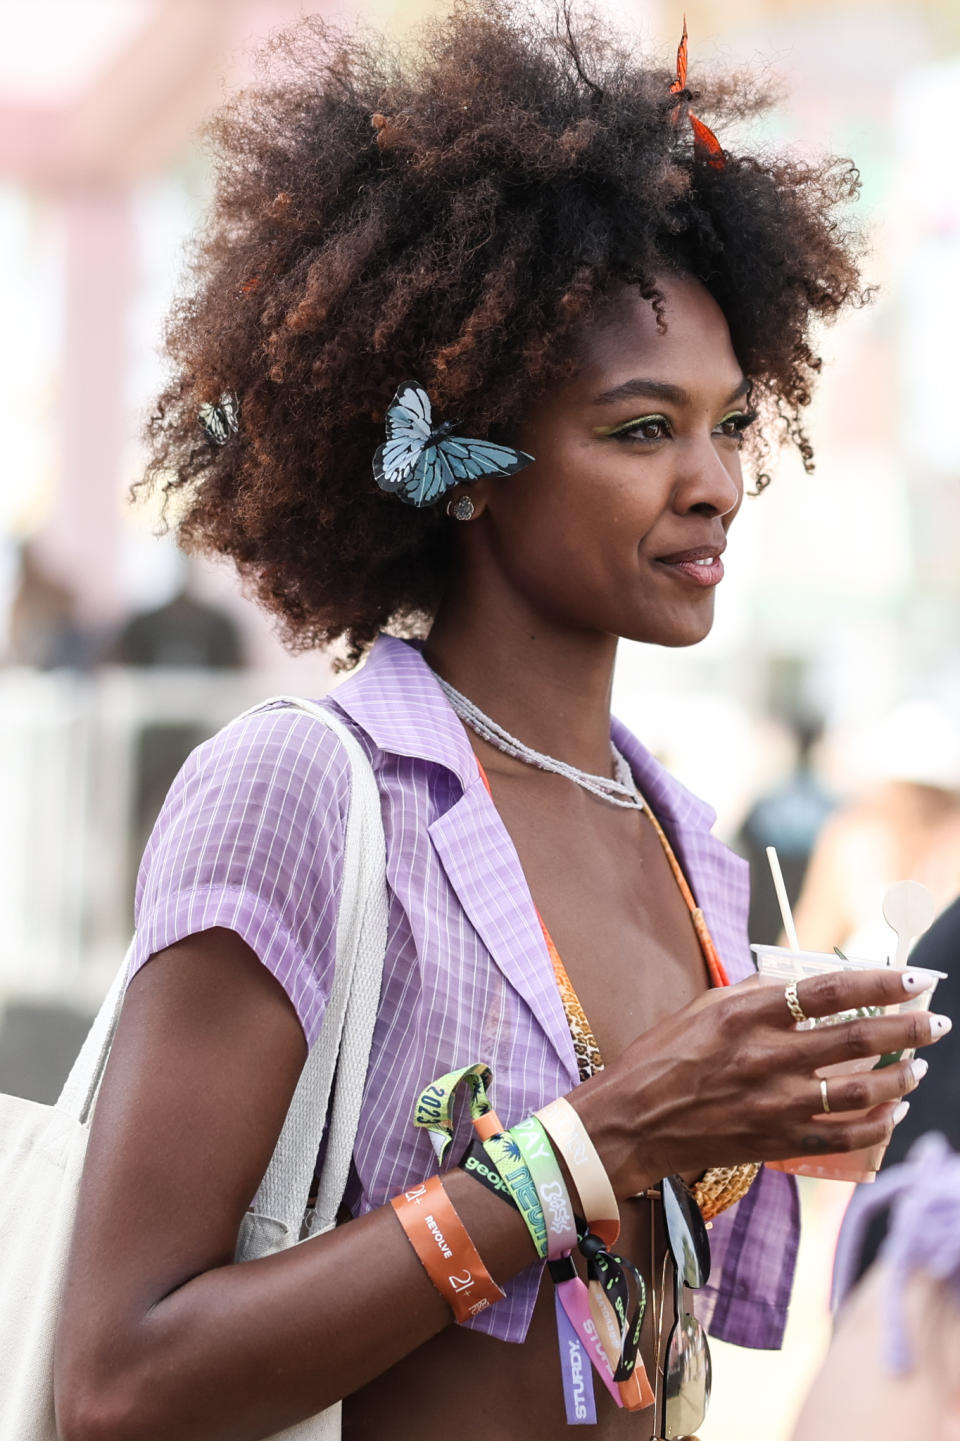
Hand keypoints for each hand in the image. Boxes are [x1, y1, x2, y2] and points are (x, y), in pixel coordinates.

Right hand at [568, 967, 948, 1197]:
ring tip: (918, 1066)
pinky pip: (842, 1136)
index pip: (828, 992)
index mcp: (747, 1014)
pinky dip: (877, 1124)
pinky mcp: (775, 1140)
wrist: (632, 1121)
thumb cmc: (662, 1058)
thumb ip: (753, 995)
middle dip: (907, 1029)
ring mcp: (773, 1103)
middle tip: (936, 1022)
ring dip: (900, 1078)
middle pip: (856, 1040)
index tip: (913, 978)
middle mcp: (765, 1056)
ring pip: (859, 1092)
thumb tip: (802, 984)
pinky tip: (893, 1110)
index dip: (878, 984)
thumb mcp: (702, 1009)